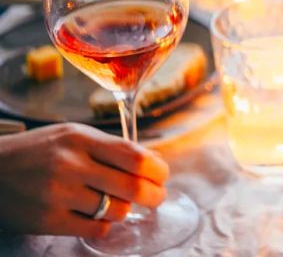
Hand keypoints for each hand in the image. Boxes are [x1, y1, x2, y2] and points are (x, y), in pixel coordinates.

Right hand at [0, 123, 168, 237]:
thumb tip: (154, 162)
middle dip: (154, 195)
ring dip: (127, 209)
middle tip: (156, 196)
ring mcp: (59, 195)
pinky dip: (106, 224)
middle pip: (133, 187)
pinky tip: (99, 215)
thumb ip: (111, 148)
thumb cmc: (37, 151)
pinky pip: (97, 229)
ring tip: (120, 203)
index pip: (135, 157)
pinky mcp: (48, 221)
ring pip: (117, 210)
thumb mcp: (72, 136)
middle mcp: (71, 165)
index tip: (162, 175)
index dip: (158, 170)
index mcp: (81, 139)